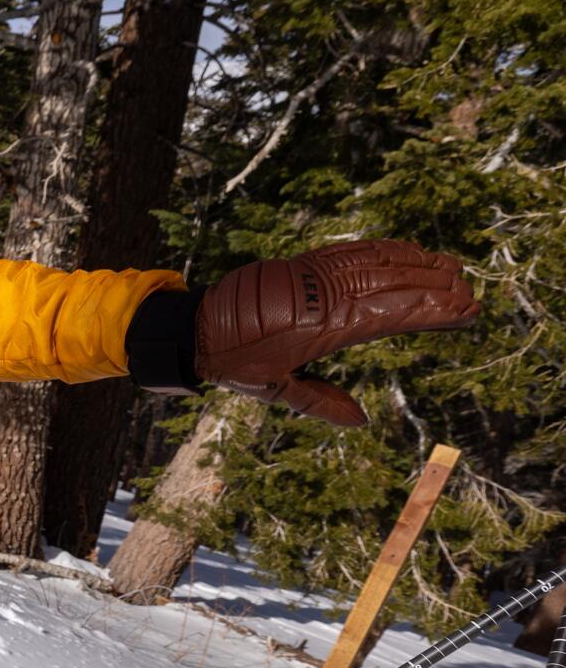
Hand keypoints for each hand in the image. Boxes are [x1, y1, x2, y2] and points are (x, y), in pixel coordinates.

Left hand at [197, 239, 479, 425]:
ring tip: (452, 268)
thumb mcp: (275, 390)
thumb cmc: (234, 362)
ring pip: (379, 262)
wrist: (197, 327)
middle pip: (395, 284)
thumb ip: (321, 402)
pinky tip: (409, 250)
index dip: (432, 310)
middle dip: (436, 286)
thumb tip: (362, 420)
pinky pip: (353, 250)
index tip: (464, 310)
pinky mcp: (306, 262)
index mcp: (324, 328)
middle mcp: (326, 297)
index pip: (393, 315)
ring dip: (419, 263)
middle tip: (470, 292)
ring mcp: (317, 275)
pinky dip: (386, 248)